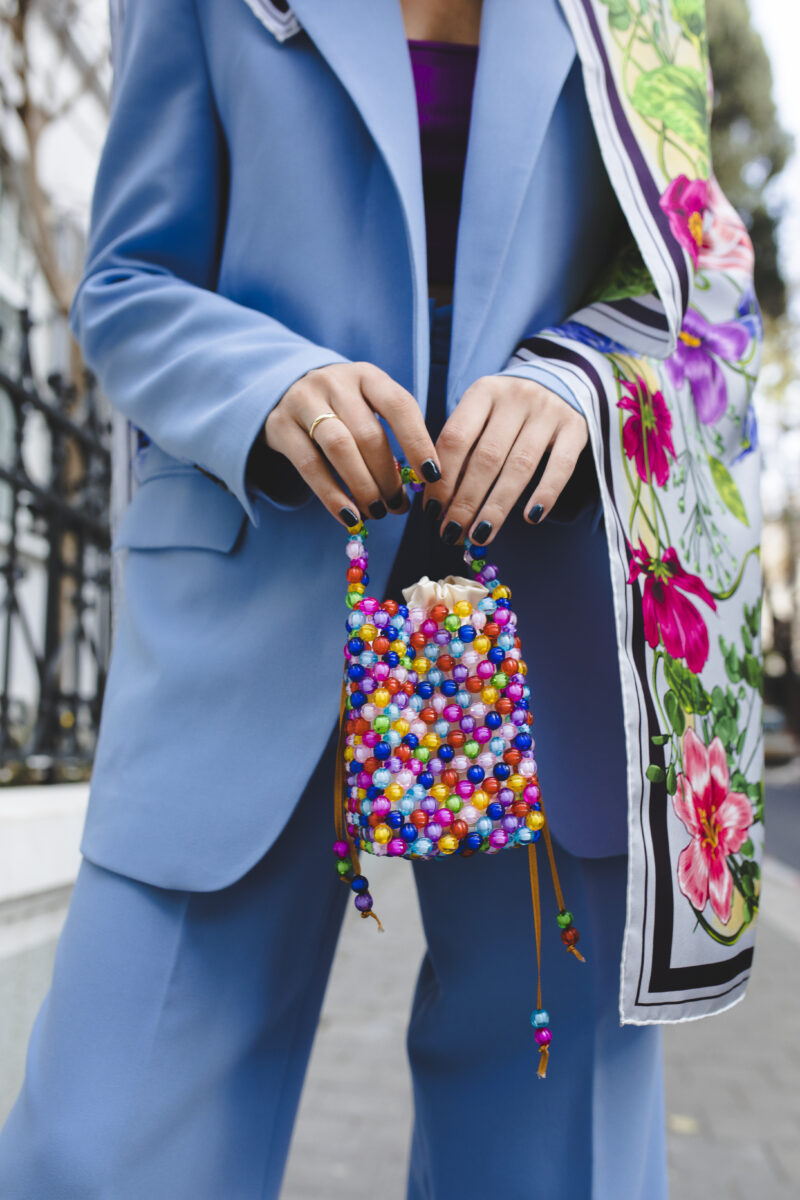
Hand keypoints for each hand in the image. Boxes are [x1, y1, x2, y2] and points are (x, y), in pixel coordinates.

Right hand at [263, 362, 441, 525]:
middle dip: (388, 476)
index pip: (399, 406)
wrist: (282, 390)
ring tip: (377, 512)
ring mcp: (304, 401)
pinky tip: (349, 516)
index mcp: (367, 376)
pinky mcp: (280, 425)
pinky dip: (332, 496)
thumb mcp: (367, 406)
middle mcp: (335, 382)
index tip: (432, 476)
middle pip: (368, 434)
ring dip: (364, 487)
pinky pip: (309, 466)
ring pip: (340, 449)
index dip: (418, 442)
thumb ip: (392, 434)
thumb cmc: (340, 408)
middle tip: (399, 506)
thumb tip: (419, 481)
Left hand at [422, 374, 589, 545]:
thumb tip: (440, 503)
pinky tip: (530, 518)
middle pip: (486, 457)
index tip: (432, 511)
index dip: (442, 478)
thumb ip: (462, 451)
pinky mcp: (575, 428)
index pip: (456, 439)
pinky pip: (561, 466)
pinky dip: (545, 494)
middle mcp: (515, 397)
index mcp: (483, 392)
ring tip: (480, 534)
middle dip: (466, 501)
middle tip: (452, 532)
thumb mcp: (480, 416)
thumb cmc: (507, 413)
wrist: (559, 384)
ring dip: (497, 506)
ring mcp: (548, 411)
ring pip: (519, 467)